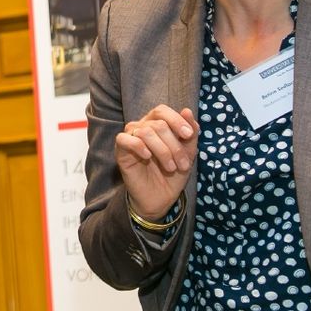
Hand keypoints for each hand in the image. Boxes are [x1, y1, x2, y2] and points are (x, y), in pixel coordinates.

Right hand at [115, 105, 198, 219]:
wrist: (161, 199)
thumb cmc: (173, 174)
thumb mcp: (188, 154)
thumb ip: (190, 134)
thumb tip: (187, 111)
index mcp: (157, 124)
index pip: (162, 111)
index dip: (175, 120)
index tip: (188, 135)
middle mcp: (142, 127)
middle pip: (158, 124)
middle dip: (174, 146)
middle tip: (183, 165)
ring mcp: (130, 138)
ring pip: (145, 132)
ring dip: (162, 151)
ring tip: (170, 168)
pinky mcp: (120, 151)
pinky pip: (124, 139)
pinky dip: (139, 146)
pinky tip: (148, 157)